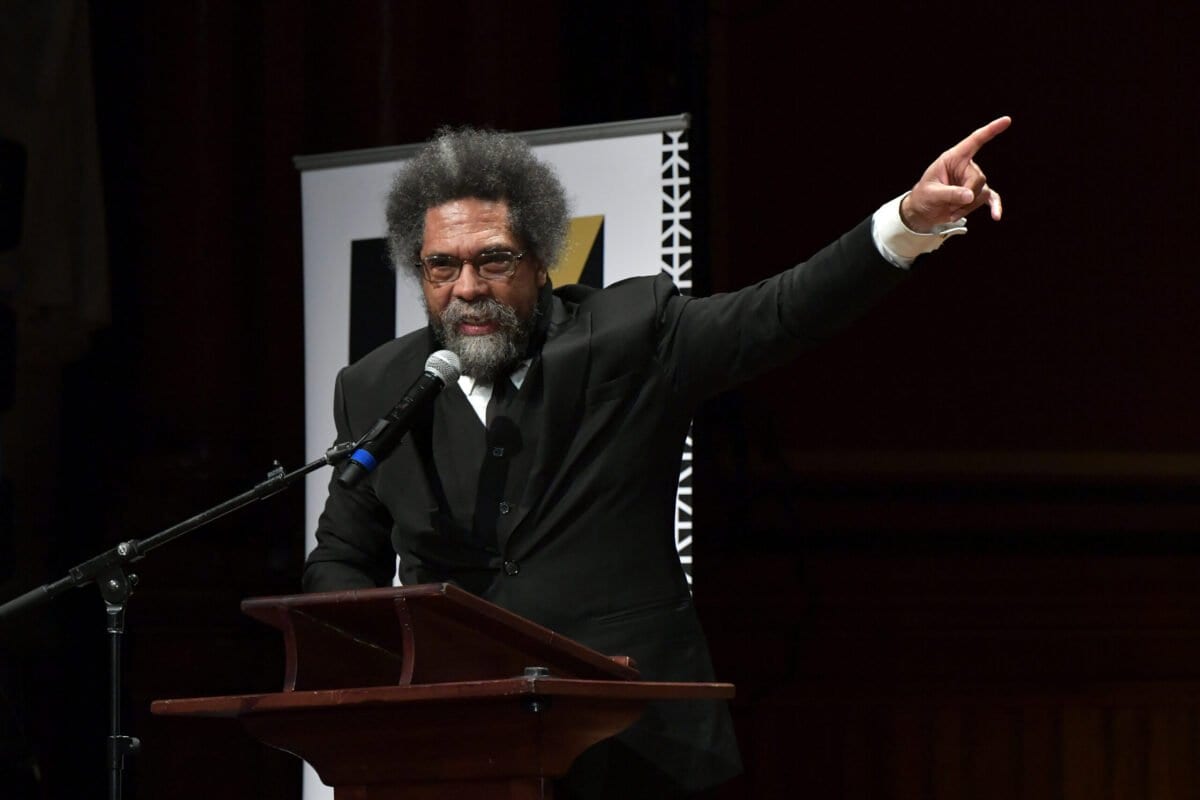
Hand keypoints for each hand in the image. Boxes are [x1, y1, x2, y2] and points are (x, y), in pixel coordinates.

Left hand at [900, 116, 1010, 232]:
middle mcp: (965, 167)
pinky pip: (991, 199)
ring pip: (982, 192)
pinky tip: (996, 216)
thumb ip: (949, 193)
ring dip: (967, 207)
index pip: (974, 141)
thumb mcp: (931, 194)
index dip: (990, 131)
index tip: (1006, 121)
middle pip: (979, 178)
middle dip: (967, 195)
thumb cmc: (923, 197)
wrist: (923, 212)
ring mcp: (972, 181)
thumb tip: (970, 196)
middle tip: (950, 206)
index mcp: (953, 158)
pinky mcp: (976, 194)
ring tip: (951, 211)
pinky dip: (994, 207)